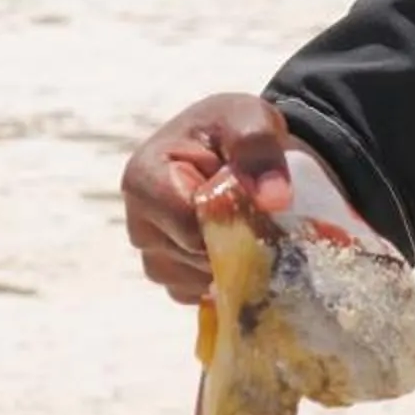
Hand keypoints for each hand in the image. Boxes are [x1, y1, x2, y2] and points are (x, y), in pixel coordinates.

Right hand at [121, 94, 293, 303]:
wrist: (234, 148)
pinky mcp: (172, 276)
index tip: (256, 202)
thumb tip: (274, 199)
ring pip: (196, 281)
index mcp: (144, 178)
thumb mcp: (248, 118)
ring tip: (250, 227)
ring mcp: (153, 254)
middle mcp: (139, 221)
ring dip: (232, 264)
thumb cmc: (232, 128)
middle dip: (234, 244)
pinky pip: (200, 296)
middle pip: (192, 257)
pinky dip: (228, 280)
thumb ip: (258, 146)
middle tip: (263, 217)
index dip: (227, 221)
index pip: (186, 224)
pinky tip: (241, 247)